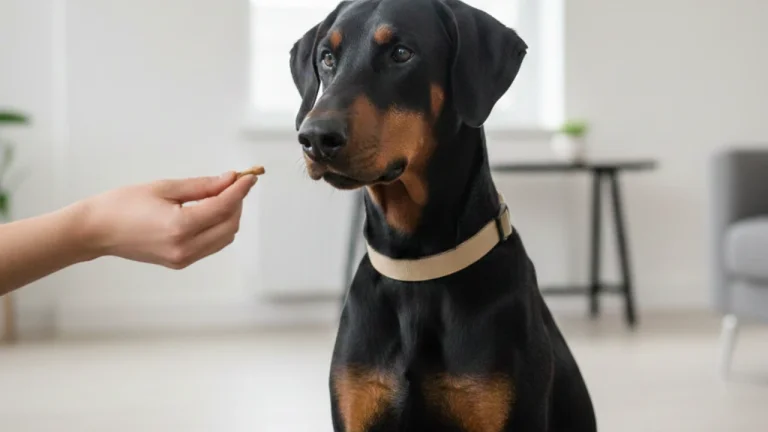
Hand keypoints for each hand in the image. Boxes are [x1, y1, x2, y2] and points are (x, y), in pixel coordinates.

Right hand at [81, 171, 257, 268]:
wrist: (96, 231)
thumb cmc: (122, 205)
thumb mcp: (164, 188)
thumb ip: (202, 186)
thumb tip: (229, 180)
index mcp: (180, 227)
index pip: (223, 207)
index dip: (240, 190)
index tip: (249, 177)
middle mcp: (185, 248)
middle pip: (230, 225)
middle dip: (237, 203)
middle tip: (234, 183)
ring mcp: (183, 258)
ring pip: (224, 237)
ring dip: (230, 216)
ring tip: (222, 195)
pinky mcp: (180, 262)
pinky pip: (212, 245)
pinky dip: (219, 227)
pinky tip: (211, 211)